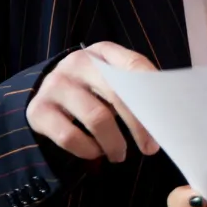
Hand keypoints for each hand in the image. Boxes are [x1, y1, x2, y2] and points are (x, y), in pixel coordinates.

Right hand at [26, 42, 158, 162]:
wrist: (45, 90)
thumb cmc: (93, 86)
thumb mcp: (114, 77)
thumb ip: (138, 86)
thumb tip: (167, 116)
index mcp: (103, 51)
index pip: (135, 65)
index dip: (153, 92)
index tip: (165, 119)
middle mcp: (78, 63)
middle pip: (118, 94)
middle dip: (138, 126)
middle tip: (150, 148)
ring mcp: (56, 85)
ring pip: (96, 119)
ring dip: (114, 143)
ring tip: (120, 154)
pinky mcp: (38, 110)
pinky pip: (70, 137)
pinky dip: (88, 150)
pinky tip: (95, 152)